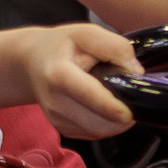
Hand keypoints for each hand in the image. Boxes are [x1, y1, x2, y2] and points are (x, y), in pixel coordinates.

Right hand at [15, 22, 140, 138]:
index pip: (88, 94)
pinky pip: (92, 134)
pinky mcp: (61, 128)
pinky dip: (106, 125)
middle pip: (95, 122)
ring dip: (116, 123)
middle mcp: (54, 101)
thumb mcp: (87, 33)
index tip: (130, 113)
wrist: (31, 62)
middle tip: (134, 101)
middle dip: (121, 118)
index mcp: (59, 74)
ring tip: (122, 102)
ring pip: (97, 132)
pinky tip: (108, 109)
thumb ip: (115, 47)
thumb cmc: (63, 45)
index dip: (111, 107)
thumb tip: (136, 72)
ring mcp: (56, 119)